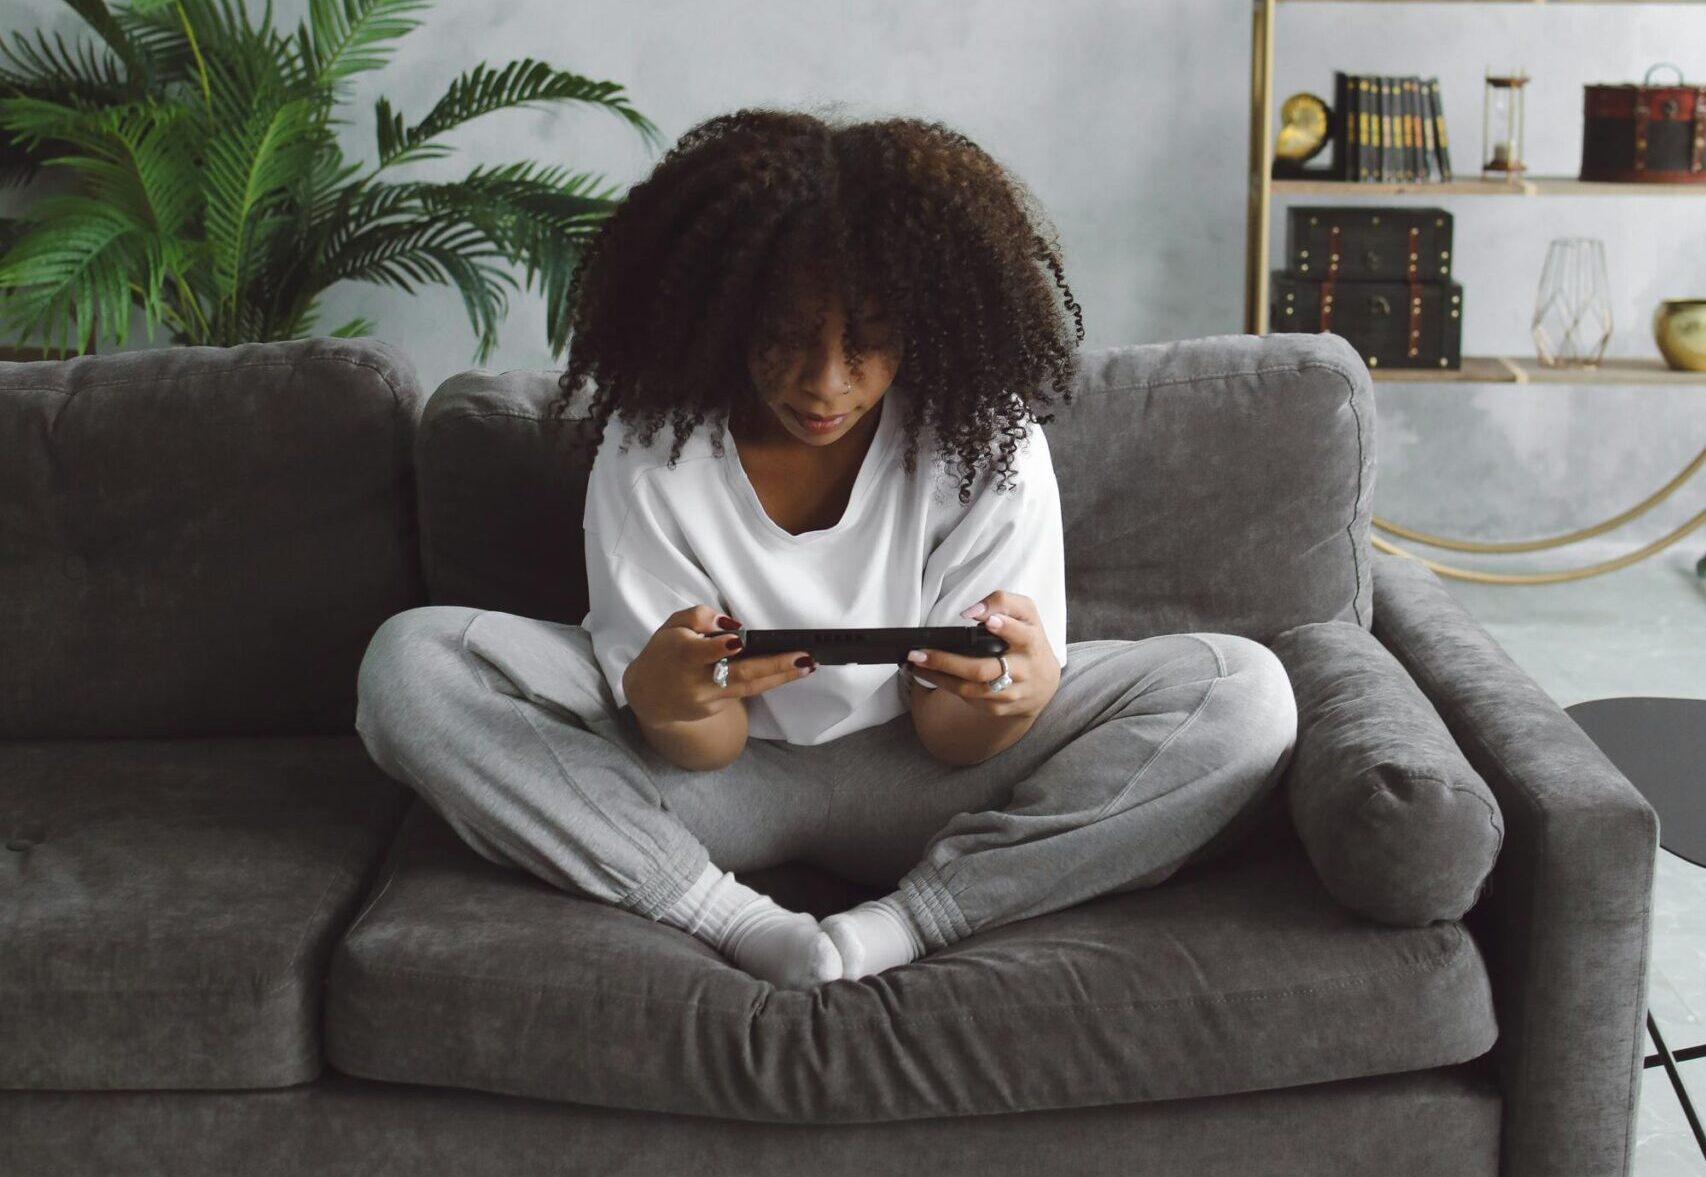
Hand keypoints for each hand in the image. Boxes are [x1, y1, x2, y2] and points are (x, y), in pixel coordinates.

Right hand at [623, 605, 815, 725]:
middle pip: (739, 673)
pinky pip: (744, 692)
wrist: (648, 697)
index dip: (720, 648)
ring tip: (807, 666)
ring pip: (749, 687)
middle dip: (774, 666)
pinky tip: (788, 673)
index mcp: (683, 654)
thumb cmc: (665, 652)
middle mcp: (697, 680)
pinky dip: (767, 682)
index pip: (703, 652)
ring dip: (781, 677)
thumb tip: (731, 625)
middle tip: (803, 658)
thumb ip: (698, 617)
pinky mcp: (715, 708)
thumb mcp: (672, 626)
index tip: (739, 641)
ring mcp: (708, 698)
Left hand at [905, 590, 1059, 718]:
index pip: (1021, 634)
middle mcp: (1023, 671)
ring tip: (916, 664)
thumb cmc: (1027, 638)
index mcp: (1031, 643)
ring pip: (970, 689)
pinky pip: (968, 699)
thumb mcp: (1025, 613)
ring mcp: (1011, 693)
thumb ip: (1002, 602)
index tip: (988, 622)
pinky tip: (929, 674)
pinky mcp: (999, 708)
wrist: (1043, 682)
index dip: (1005, 628)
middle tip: (920, 652)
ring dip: (939, 677)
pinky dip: (945, 686)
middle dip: (948, 661)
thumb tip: (972, 612)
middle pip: (982, 669)